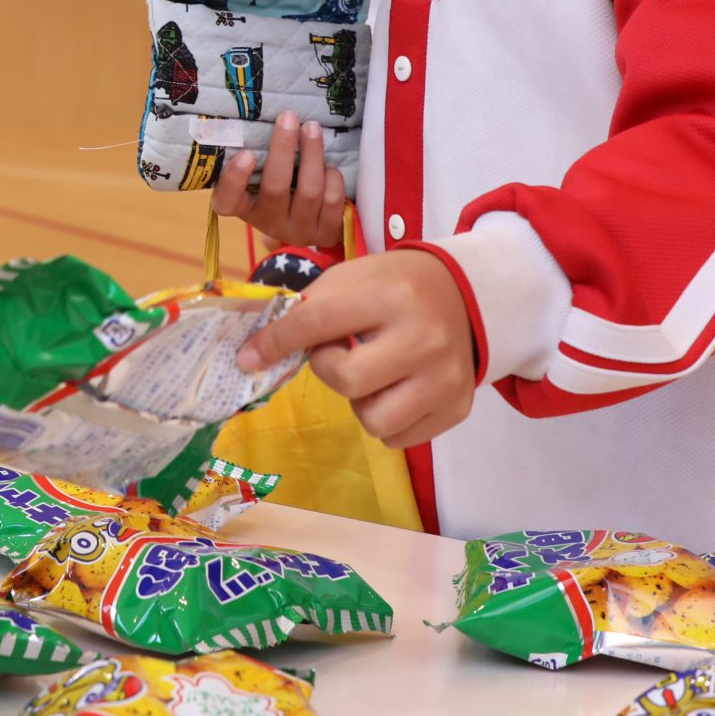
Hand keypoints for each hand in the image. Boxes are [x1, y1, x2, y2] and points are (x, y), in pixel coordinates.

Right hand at [210, 112, 344, 247]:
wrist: (312, 224)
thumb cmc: (282, 189)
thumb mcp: (262, 179)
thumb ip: (260, 158)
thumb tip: (271, 118)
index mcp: (246, 209)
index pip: (228, 203)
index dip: (234, 180)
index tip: (246, 153)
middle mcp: (270, 223)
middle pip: (276, 188)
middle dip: (283, 148)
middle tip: (289, 117)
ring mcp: (300, 230)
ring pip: (310, 191)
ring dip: (313, 154)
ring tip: (312, 128)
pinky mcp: (327, 232)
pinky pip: (332, 199)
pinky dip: (332, 176)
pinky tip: (328, 166)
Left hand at [235, 251, 476, 448]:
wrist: (467, 294)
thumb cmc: (396, 285)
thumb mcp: (353, 278)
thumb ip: (310, 309)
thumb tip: (258, 351)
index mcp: (390, 296)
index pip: (317, 323)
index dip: (276, 342)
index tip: (247, 358)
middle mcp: (422, 337)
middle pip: (347, 381)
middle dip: (329, 369)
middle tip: (341, 352)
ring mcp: (444, 377)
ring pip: (374, 421)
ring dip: (359, 402)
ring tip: (372, 374)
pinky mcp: (456, 406)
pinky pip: (398, 438)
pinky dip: (386, 420)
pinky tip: (396, 389)